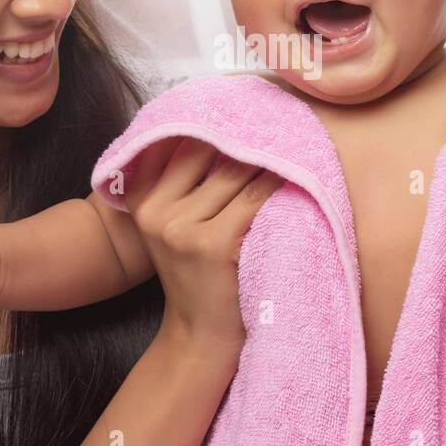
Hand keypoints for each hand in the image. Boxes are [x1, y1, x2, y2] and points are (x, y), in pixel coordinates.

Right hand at [123, 137, 283, 349]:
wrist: (200, 337)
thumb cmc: (197, 276)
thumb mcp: (173, 228)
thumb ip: (184, 185)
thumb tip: (225, 127)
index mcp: (143, 201)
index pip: (182, 145)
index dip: (218, 124)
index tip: (249, 107)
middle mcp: (156, 212)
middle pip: (211, 155)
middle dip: (248, 136)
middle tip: (283, 118)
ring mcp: (183, 229)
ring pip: (238, 173)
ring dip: (270, 156)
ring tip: (297, 140)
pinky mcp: (214, 245)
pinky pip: (257, 199)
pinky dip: (281, 183)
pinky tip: (302, 173)